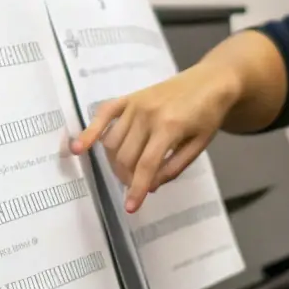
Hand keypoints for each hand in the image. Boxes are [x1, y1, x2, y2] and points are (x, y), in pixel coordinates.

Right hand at [69, 60, 238, 211]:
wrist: (211, 81)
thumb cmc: (208, 114)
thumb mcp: (199, 145)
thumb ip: (174, 167)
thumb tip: (149, 186)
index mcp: (170, 126)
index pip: (147, 165)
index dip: (137, 189)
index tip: (131, 208)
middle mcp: (148, 114)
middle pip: (126, 157)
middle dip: (128, 178)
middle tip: (137, 186)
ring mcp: (136, 103)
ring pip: (113, 142)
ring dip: (115, 163)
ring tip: (128, 171)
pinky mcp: (130, 97)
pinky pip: (103, 114)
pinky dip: (89, 131)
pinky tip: (78, 148)